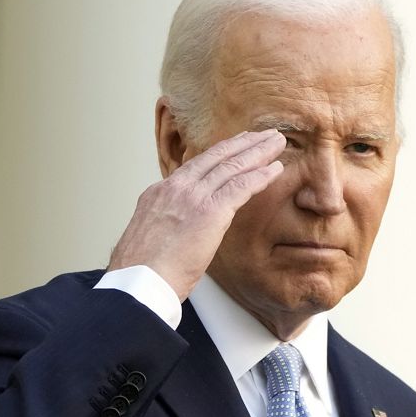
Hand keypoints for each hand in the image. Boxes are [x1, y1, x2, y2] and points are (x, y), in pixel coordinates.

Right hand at [108, 130, 285, 298]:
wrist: (137, 282)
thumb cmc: (141, 273)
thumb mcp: (148, 239)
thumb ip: (166, 227)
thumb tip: (176, 234)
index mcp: (159, 194)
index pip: (195, 166)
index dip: (220, 153)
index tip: (237, 144)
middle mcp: (175, 188)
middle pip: (216, 157)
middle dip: (244, 143)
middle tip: (264, 134)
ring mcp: (192, 197)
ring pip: (232, 166)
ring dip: (259, 152)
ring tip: (278, 143)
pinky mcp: (209, 212)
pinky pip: (241, 187)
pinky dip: (260, 177)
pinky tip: (276, 170)